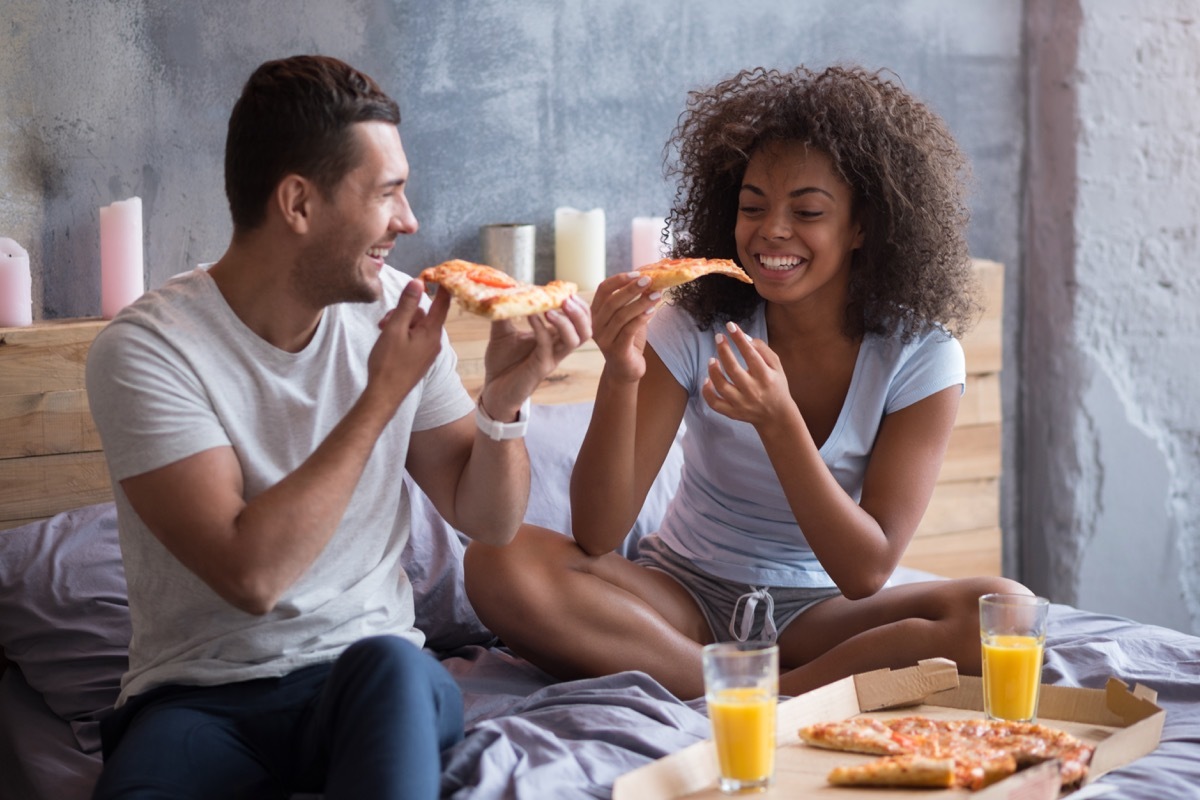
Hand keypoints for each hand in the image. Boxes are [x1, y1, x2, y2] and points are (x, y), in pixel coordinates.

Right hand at [366, 279, 448, 409]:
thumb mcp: (394, 329)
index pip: (442, 303)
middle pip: (424, 314)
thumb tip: (418, 282)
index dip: (441, 287)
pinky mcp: (421, 359)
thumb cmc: (388, 363)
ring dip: (400, 323)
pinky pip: (415, 338)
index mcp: (432, 332)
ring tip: (382, 330)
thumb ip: (407, 305)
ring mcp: (429, 351)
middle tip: (384, 319)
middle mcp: (435, 341)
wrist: (384, 395)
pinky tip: (388, 340)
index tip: (440, 274)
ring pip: (417, 326)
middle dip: (405, 312)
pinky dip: (402, 335)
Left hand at [478, 294, 591, 418]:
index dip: (578, 305)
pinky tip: (531, 316)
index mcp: (554, 338)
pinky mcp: (540, 368)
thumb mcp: (502, 332)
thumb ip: (505, 312)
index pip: (579, 320)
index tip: (565, 290)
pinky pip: (548, 345)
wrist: (492, 390)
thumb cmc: (501, 363)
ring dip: (567, 321)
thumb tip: (502, 290)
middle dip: (580, 312)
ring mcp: (551, 358)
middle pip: (586, 330)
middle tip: (566, 298)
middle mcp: (558, 349)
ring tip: (552, 308)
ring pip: (575, 340)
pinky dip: (541, 328)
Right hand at [590, 272, 661, 383]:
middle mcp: (595, 325)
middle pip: (612, 302)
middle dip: (632, 288)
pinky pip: (628, 330)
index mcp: (595, 313)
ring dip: (641, 302)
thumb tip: (650, 276)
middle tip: (649, 280)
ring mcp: (604, 339)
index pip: (603, 290)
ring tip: (657, 295)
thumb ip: (633, 300)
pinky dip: (641, 318)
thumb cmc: (628, 339)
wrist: (626, 370)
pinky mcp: (615, 351)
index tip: (637, 273)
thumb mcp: (629, 316)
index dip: (618, 280)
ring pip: (621, 315)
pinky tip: (653, 310)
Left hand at [702, 322, 794, 425]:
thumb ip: (762, 350)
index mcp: (766, 377)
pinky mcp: (733, 413)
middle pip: (733, 369)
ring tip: (712, 359)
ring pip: (721, 386)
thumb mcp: (777, 366)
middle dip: (724, 350)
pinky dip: (707, 392)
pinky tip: (707, 380)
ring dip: (713, 370)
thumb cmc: (775, 385)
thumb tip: (744, 337)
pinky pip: (715, 403)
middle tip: (719, 337)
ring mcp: (742, 403)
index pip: (751, 354)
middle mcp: (753, 390)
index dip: (739, 338)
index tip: (730, 326)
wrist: (777, 416)